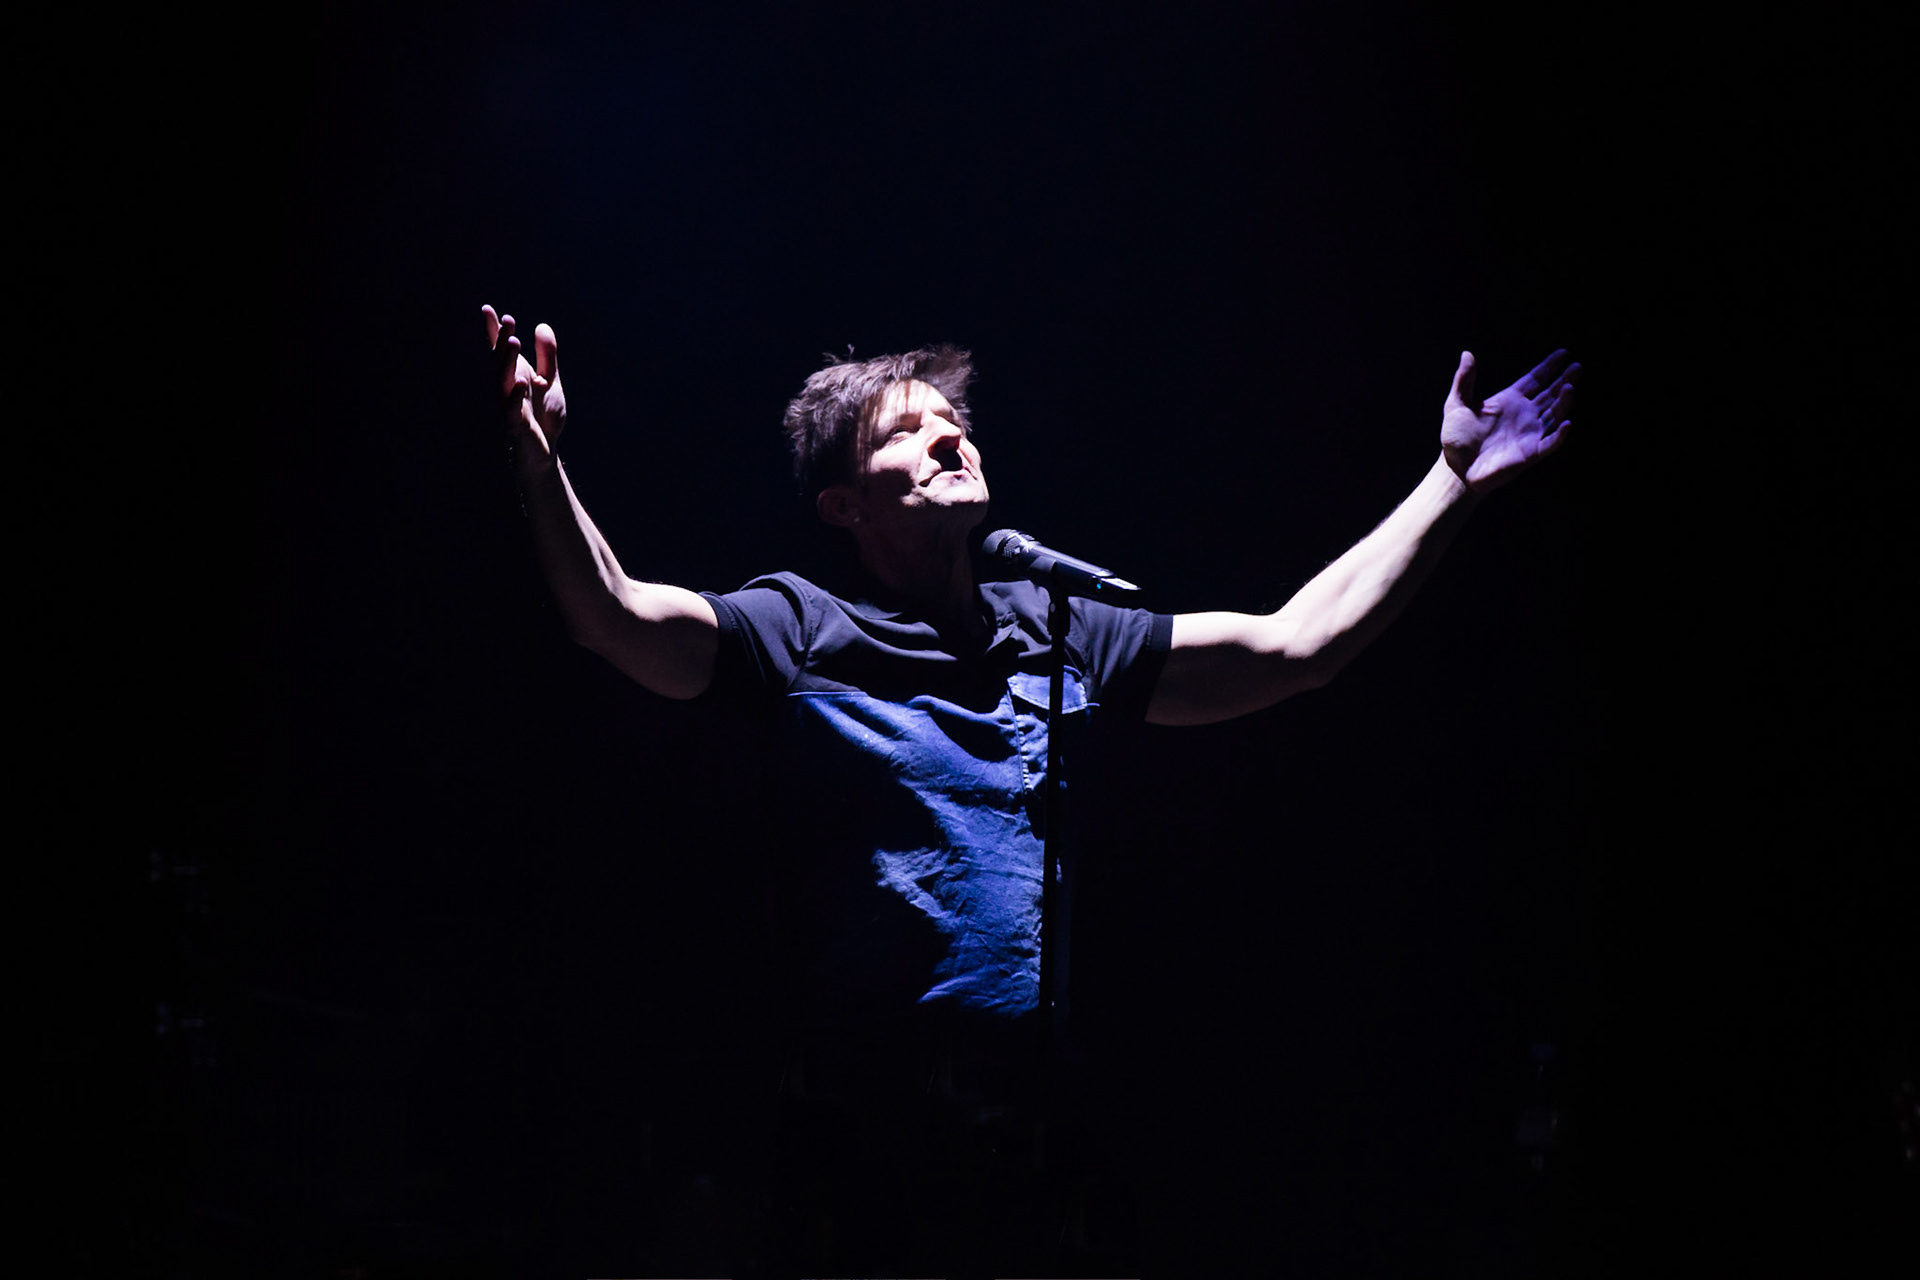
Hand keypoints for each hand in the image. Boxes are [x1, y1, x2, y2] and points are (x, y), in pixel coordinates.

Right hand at [482, 304, 566, 474]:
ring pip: (504, 382)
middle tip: (507, 322)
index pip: (501, 350)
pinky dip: (516, 397)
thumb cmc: (544, 416)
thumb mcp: (550, 381)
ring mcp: (509, 406)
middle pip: (501, 362)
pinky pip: (513, 410)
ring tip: (512, 342)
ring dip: (507, 363)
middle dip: (502, 342)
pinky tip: (521, 382)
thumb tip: (541, 326)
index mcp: (516, 374)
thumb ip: (547, 356)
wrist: (545, 451)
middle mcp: (508, 388)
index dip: (494, 331)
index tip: (487, 309)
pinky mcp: (516, 426)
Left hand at [1440, 349, 1579, 493]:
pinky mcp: (1530, 453)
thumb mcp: (1456, 405)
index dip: (1549, 366)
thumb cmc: (1456, 438)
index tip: (1564, 353)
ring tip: (1569, 387)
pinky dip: (1560, 435)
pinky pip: (1550, 442)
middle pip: (1551, 394)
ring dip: (1564, 402)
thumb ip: (1464, 381)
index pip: (1535, 379)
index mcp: (1510, 400)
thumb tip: (1466, 354)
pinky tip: (1566, 423)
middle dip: (1565, 379)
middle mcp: (1524, 415)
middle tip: (1578, 366)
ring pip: (1554, 414)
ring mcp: (1530, 433)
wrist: (1456, 469)